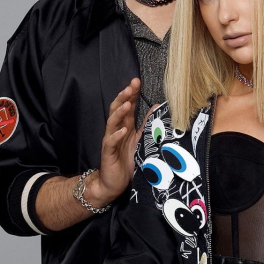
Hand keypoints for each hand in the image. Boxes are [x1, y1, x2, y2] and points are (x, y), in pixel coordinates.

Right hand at [88, 79, 144, 205]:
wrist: (114, 182)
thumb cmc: (127, 160)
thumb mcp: (141, 140)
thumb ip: (147, 124)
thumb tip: (156, 107)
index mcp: (125, 126)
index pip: (127, 105)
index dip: (131, 93)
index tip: (137, 81)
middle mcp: (116, 130)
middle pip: (118, 109)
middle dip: (124, 96)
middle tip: (131, 85)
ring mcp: (110, 140)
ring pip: (112, 122)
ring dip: (120, 112)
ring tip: (127, 103)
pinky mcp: (107, 152)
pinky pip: (110, 142)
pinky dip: (116, 135)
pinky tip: (123, 130)